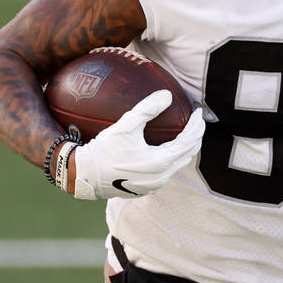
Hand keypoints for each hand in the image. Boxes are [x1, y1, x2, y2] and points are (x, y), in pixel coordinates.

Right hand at [71, 90, 204, 199]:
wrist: (84, 175)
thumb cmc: (103, 151)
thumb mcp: (125, 126)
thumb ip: (147, 109)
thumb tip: (167, 95)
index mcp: (160, 163)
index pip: (189, 142)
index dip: (197, 125)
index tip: (198, 112)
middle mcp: (161, 177)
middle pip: (188, 153)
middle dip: (196, 135)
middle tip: (196, 120)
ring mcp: (154, 185)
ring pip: (179, 163)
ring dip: (185, 147)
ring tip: (186, 131)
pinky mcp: (147, 188)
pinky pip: (167, 170)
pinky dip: (173, 156)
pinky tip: (167, 146)